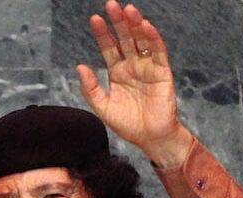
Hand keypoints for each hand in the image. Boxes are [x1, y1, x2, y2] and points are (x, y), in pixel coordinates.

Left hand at [76, 2, 191, 165]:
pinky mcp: (162, 73)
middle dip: (118, 22)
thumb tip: (80, 67)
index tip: (95, 20)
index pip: (109, 47)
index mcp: (117, 72)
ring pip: (141, 41)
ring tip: (128, 10)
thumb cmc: (128, 125)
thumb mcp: (103, 108)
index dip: (102, 34)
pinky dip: (153, 38)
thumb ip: (91, 89)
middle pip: (125, 38)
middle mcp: (132, 66)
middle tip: (111, 4)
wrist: (150, 138)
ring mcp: (148, 67)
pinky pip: (158, 52)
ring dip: (135, 25)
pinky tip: (145, 26)